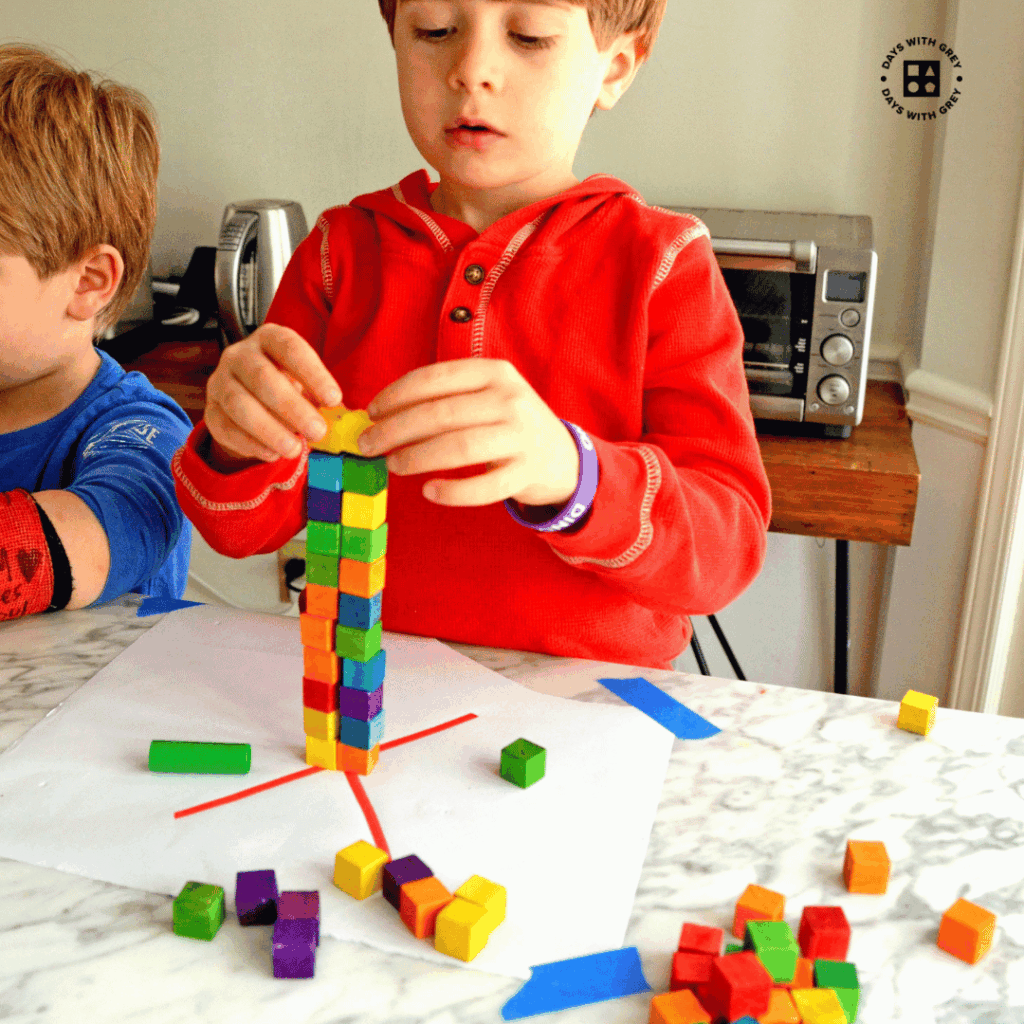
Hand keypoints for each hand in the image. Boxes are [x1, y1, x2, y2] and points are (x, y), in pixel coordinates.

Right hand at [203, 324, 341, 467]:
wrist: (251, 401)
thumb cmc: (286, 385)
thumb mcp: (304, 382)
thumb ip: (317, 395)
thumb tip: (337, 416)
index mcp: (269, 339)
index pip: (290, 348)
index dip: (313, 373)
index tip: (334, 400)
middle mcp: (240, 355)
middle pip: (262, 377)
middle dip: (293, 407)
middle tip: (318, 431)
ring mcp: (220, 381)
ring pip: (239, 404)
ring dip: (270, 430)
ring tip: (295, 449)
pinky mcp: (211, 411)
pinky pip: (226, 428)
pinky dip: (251, 444)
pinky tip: (273, 454)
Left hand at [359, 359, 578, 507]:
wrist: (561, 456)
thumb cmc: (508, 424)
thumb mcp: (487, 395)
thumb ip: (446, 397)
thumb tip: (381, 413)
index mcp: (494, 372)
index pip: (435, 378)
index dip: (396, 395)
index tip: (371, 412)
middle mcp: (510, 400)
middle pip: (440, 414)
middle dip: (395, 430)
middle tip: (367, 446)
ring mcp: (520, 437)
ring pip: (459, 448)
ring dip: (417, 458)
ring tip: (392, 466)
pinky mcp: (526, 473)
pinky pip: (483, 487)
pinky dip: (452, 491)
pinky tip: (428, 491)